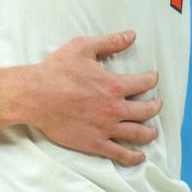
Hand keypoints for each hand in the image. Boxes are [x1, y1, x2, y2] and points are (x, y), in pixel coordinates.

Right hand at [23, 30, 160, 165]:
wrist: (34, 96)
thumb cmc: (56, 71)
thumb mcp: (82, 47)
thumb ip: (109, 42)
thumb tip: (131, 35)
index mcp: (114, 85)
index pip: (144, 83)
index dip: (151, 79)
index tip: (152, 78)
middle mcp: (115, 109)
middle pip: (146, 110)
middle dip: (155, 106)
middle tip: (156, 104)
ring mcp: (106, 128)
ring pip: (138, 133)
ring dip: (150, 132)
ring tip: (153, 131)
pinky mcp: (94, 143)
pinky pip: (120, 153)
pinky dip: (133, 156)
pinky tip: (139, 156)